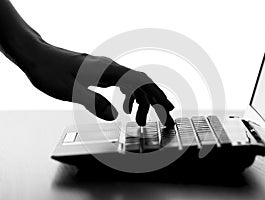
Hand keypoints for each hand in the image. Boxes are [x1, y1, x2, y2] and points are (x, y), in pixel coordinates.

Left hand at [25, 42, 174, 126]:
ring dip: (142, 101)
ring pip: (132, 85)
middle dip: (156, 100)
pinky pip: (122, 85)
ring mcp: (106, 71)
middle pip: (141, 83)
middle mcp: (110, 68)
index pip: (140, 81)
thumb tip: (113, 116)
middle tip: (166, 115)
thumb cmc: (49, 70)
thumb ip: (94, 102)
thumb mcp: (70, 90)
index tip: (166, 108)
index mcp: (107, 70)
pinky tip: (126, 107)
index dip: (156, 95)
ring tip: (143, 119)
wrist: (36, 57)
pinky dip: (129, 97)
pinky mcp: (100, 75)